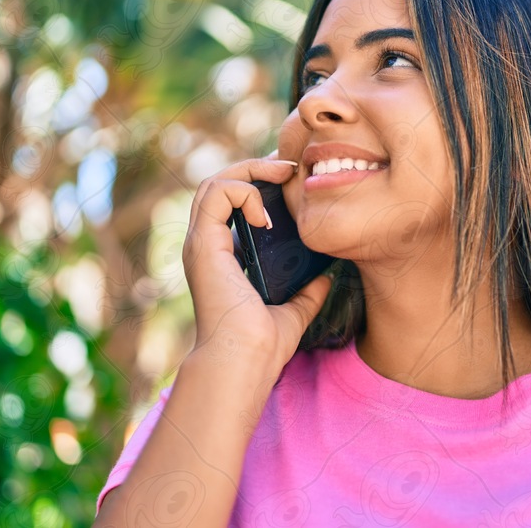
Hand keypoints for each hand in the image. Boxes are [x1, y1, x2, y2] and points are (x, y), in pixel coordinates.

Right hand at [182, 154, 331, 381]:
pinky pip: (217, 194)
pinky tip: (267, 214)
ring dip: (250, 170)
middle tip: (290, 168)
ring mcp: (201, 243)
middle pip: (220, 185)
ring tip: (282, 175)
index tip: (292, 182)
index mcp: (223, 257)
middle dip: (255, 169)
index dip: (260, 185)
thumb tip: (328, 277)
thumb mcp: (294, 310)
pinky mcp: (204, 244)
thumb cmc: (263, 345)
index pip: (232, 204)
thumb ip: (308, 292)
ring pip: (213, 182)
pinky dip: (244, 191)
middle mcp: (207, 246)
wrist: (245, 361)